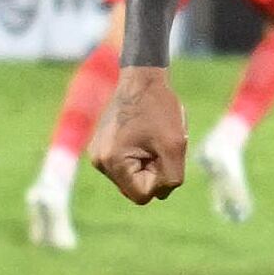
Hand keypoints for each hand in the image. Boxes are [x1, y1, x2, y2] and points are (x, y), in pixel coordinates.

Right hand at [91, 64, 190, 204]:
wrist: (141, 78)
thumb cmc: (159, 109)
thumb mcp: (175, 146)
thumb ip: (171, 178)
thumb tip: (160, 194)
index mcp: (112, 163)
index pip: (142, 196)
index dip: (160, 180)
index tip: (164, 154)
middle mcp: (99, 162)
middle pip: (135, 188)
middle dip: (154, 171)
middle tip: (160, 144)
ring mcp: (98, 155)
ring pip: (133, 177)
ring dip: (149, 163)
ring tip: (153, 138)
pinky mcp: (102, 147)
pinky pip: (127, 165)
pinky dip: (141, 155)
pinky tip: (146, 135)